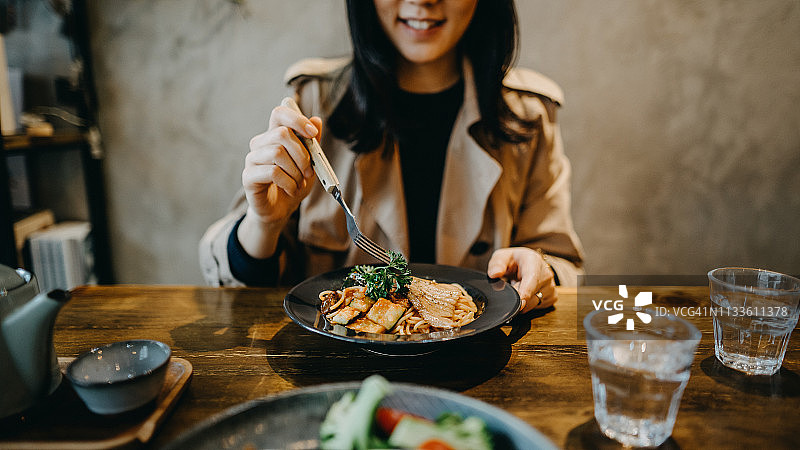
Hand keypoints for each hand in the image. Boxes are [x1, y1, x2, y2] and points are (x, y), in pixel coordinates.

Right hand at [237, 104, 321, 257]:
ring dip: (296, 171)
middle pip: (281, 133)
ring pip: (277, 153)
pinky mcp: (248, 176)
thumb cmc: (293, 184)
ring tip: (299, 182)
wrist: (280, 210)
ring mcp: (252, 159)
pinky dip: (288, 182)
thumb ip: (313, 143)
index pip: (279, 113)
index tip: (313, 133)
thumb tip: (317, 119)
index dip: (297, 119)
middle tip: (309, 171)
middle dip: (302, 153)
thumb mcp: (309, 164)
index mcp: (274, 136)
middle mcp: (260, 144)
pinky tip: (291, 189)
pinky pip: (272, 172)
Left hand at [487, 247, 556, 312]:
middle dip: (516, 296)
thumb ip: (496, 264)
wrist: (528, 263)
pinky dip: (528, 304)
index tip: (520, 303)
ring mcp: (551, 286)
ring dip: (522, 300)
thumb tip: (494, 274)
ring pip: (533, 304)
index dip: (526, 292)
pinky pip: (537, 308)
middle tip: (510, 286)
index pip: (532, 279)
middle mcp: (546, 274)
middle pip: (531, 295)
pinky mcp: (552, 297)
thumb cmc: (514, 260)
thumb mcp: (501, 257)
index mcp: (533, 261)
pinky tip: (526, 293)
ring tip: (518, 287)